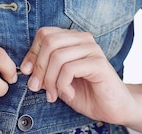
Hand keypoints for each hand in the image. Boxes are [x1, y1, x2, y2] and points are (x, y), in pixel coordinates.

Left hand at [19, 27, 134, 123]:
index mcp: (72, 38)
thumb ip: (46, 71)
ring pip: (57, 56)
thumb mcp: (59, 80)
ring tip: (53, 94)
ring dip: (50, 80)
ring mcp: (92, 49)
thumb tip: (27, 68)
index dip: (32, 53)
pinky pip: (69, 69)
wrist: (114, 108)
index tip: (27, 72)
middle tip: (37, 87)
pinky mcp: (98, 63)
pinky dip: (63, 84)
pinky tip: (68, 93)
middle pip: (49, 42)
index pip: (45, 34)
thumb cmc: (87, 93)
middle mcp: (82, 39)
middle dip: (39, 68)